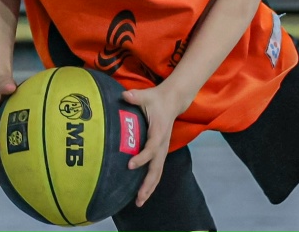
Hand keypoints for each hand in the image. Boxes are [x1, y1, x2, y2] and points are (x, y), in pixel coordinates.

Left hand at [122, 84, 185, 206]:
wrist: (173, 100)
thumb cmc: (157, 98)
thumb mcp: (147, 95)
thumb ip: (136, 96)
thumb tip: (125, 95)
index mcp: (159, 131)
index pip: (151, 148)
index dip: (142, 157)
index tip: (130, 165)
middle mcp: (163, 143)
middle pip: (157, 168)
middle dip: (148, 184)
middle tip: (138, 198)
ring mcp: (163, 148)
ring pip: (158, 172)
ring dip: (149, 187)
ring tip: (139, 202)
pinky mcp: (161, 151)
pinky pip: (157, 169)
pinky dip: (151, 182)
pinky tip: (143, 192)